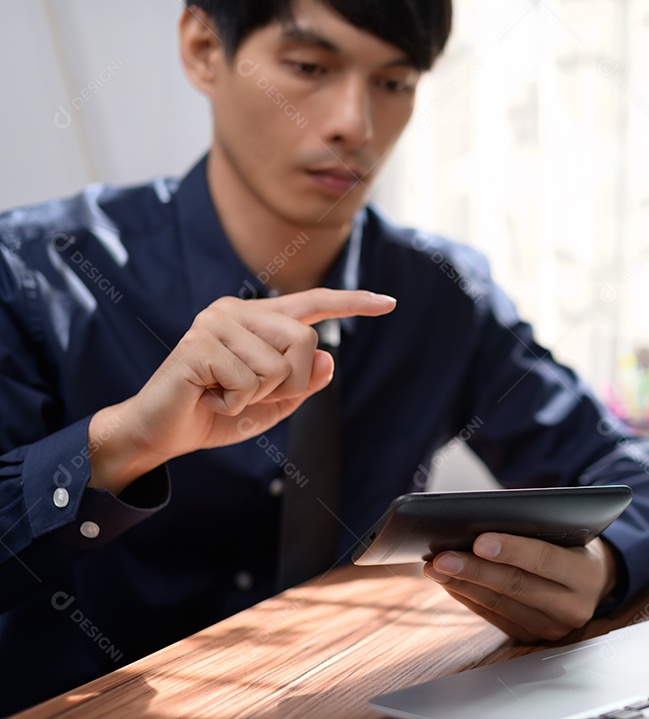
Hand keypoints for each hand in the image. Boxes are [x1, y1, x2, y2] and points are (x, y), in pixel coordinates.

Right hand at [88, 289, 395, 493]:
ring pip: (278, 367)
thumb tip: (330, 359)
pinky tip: (210, 398)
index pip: (312, 304)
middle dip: (290, 383)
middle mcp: (237, 311)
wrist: (162, 432)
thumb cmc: (217, 413)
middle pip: (304, 342)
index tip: (389, 302)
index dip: (352, 302)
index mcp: (257, 319)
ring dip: (256, 396)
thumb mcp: (273, 403)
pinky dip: (235, 404)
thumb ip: (303, 383)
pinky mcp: (199, 345)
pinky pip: (248, 382)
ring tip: (224, 395)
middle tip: (250, 395)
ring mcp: (216, 323)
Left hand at [423, 533, 618, 641]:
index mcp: (586, 573)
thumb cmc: (573, 544)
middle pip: (516, 585)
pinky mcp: (533, 636)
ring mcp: (552, 626)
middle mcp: (573, 606)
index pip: (546, 559)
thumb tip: (482, 519)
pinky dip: (468, 598)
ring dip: (463, 584)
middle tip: (441, 556)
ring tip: (436, 566)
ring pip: (500, 605)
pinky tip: (450, 581)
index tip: (478, 540)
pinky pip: (494, 617)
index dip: (512, 550)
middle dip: (474, 569)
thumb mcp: (567, 530)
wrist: (594, 580)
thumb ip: (535, 526)